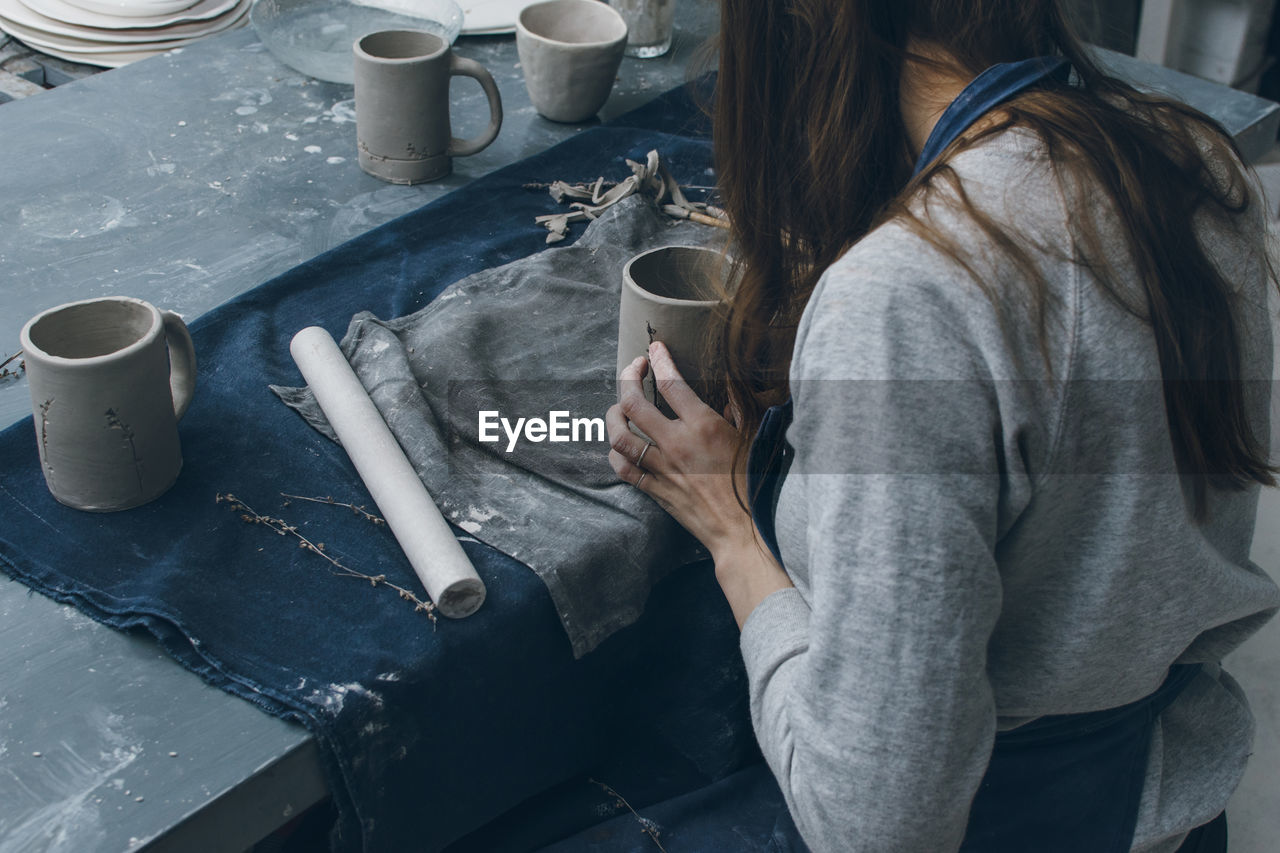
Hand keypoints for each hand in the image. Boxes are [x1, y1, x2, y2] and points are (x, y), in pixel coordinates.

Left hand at [606, 342, 792, 626]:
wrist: (742, 530)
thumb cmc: (753, 484)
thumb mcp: (751, 438)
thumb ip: (738, 408)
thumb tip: (729, 385)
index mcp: (704, 426)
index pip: (672, 383)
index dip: (660, 360)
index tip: (655, 350)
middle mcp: (677, 444)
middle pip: (633, 403)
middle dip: (628, 378)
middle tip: (633, 368)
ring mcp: (662, 468)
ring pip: (620, 435)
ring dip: (613, 415)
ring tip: (618, 405)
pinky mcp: (655, 490)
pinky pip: (623, 468)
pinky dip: (614, 453)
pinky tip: (618, 445)